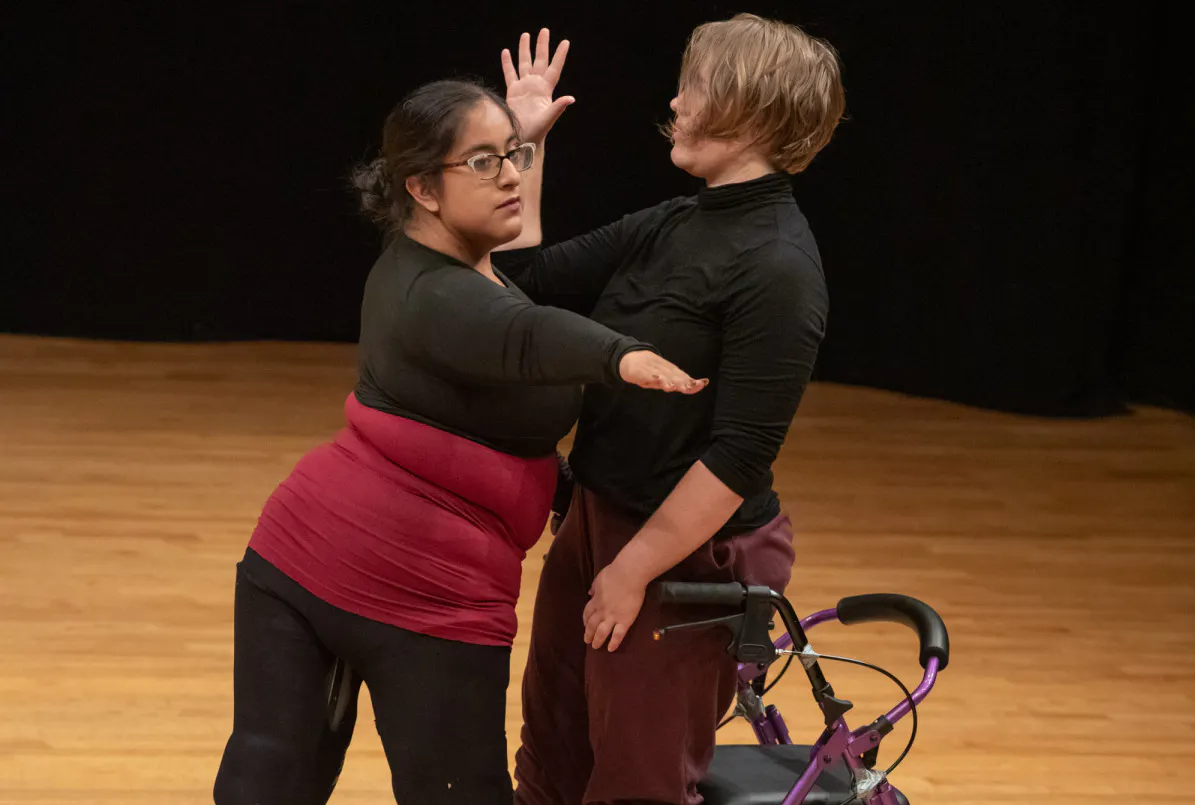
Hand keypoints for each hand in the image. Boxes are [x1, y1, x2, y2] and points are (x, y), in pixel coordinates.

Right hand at [501, 29, 573, 143]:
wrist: (523, 139)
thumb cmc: (537, 131)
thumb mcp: (548, 118)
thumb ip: (558, 107)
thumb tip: (571, 98)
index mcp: (545, 90)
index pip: (554, 68)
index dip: (559, 55)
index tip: (565, 42)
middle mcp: (536, 85)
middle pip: (540, 61)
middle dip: (542, 46)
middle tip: (544, 30)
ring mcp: (524, 87)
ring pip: (524, 64)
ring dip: (525, 50)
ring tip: (525, 35)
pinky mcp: (513, 92)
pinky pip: (510, 74)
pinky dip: (507, 63)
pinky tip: (506, 52)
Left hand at [583, 558, 650, 650]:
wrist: (628, 575)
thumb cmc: (614, 573)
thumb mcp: (599, 578)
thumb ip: (594, 587)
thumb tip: (590, 593)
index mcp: (596, 600)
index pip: (587, 613)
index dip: (585, 620)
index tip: (585, 624)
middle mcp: (602, 611)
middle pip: (592, 625)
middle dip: (588, 633)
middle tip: (587, 641)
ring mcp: (613, 617)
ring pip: (602, 632)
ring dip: (597, 640)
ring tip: (595, 646)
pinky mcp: (625, 620)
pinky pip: (618, 635)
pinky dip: (614, 643)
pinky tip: (611, 649)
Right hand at [619, 350, 708, 393]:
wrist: (629, 357)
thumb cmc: (648, 370)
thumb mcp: (662, 376)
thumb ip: (675, 382)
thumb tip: (690, 387)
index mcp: (669, 371)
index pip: (683, 376)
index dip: (692, 381)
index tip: (703, 383)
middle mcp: (663, 369)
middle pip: (675, 376)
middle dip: (686, 382)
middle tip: (696, 385)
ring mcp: (652, 370)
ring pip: (663, 376)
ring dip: (671, 381)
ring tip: (677, 387)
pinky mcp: (641, 372)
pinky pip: (648, 376)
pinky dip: (654, 378)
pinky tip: (660, 382)